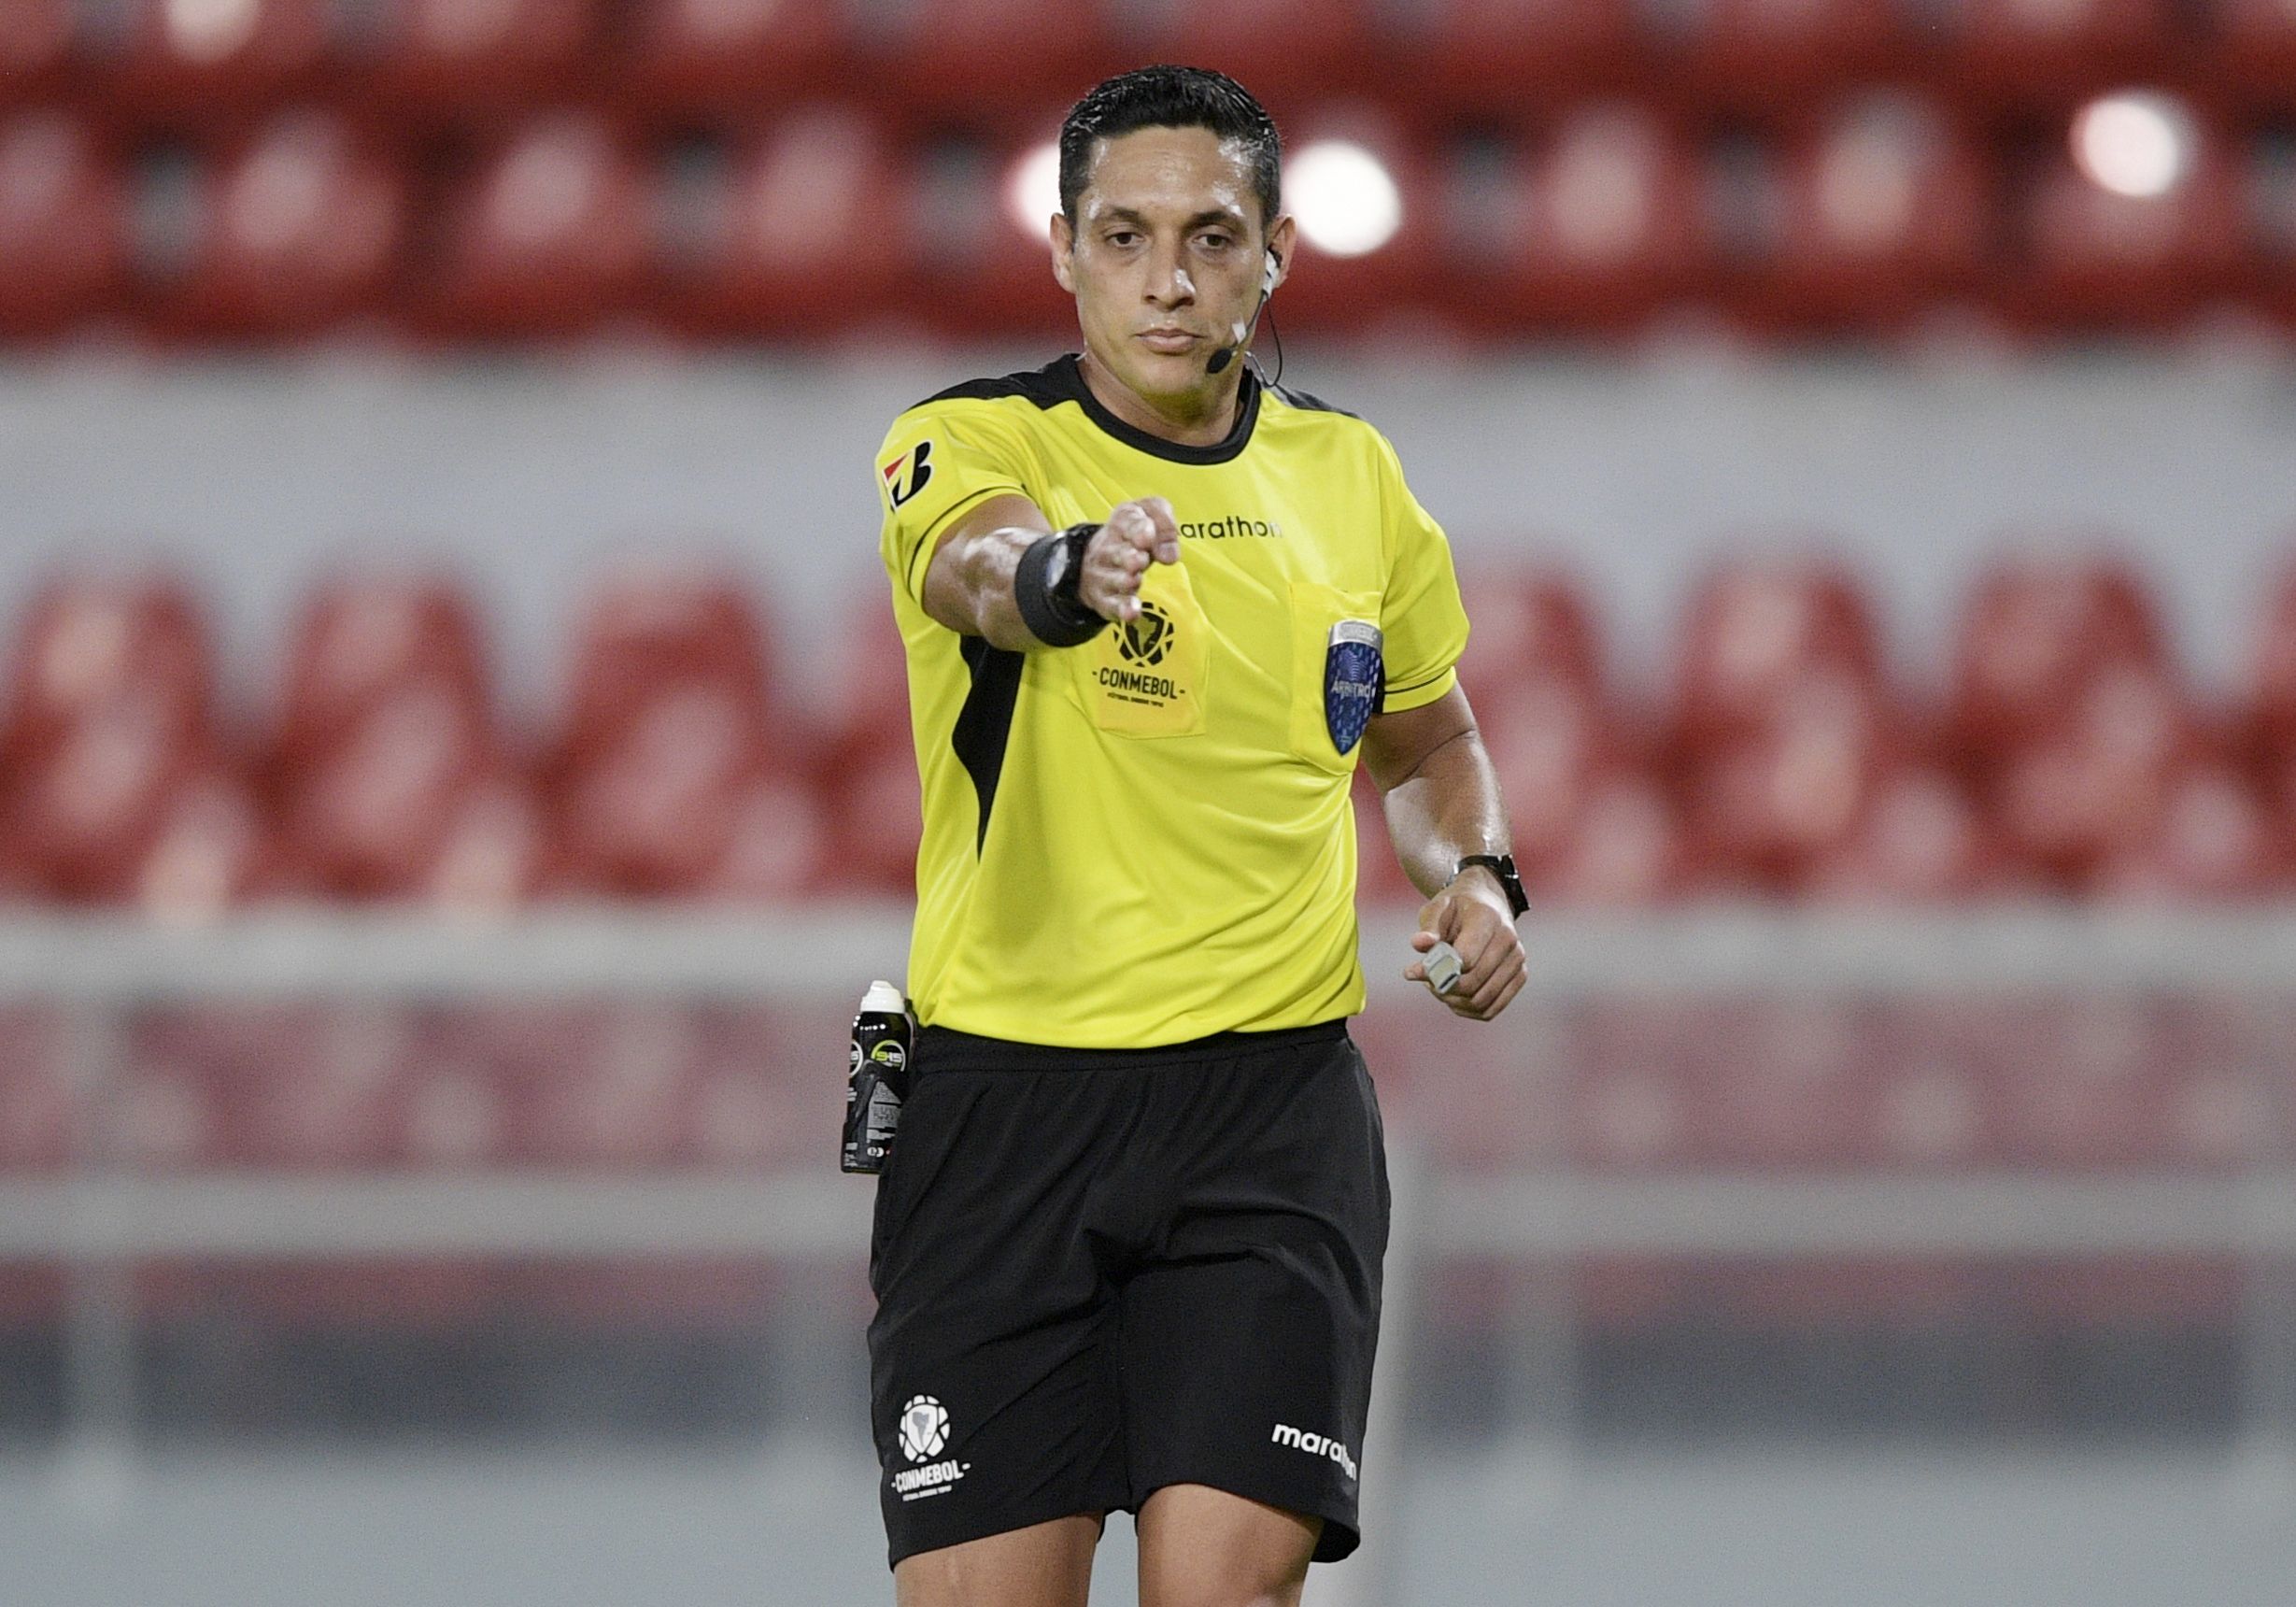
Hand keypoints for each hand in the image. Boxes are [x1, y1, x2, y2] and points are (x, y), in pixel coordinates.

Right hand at [1078, 497, 1181, 623]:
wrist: (1097, 558)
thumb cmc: (1134, 535)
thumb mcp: (1150, 515)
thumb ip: (1165, 525)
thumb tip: (1170, 556)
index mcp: (1122, 522)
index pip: (1129, 522)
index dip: (1139, 531)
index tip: (1147, 539)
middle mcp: (1110, 548)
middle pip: (1120, 553)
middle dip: (1130, 558)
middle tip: (1140, 560)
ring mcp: (1105, 575)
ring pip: (1117, 579)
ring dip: (1127, 581)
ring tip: (1135, 579)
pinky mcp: (1106, 600)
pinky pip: (1114, 606)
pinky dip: (1124, 609)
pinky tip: (1132, 612)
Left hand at [1403, 867, 1525, 1020]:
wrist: (1487, 904)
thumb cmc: (1458, 908)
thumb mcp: (1438, 907)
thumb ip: (1429, 926)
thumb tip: (1420, 943)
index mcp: (1488, 918)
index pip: (1465, 958)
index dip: (1437, 970)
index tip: (1413, 971)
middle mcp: (1508, 939)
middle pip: (1473, 982)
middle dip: (1442, 988)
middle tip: (1425, 981)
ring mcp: (1517, 960)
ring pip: (1481, 1001)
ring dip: (1453, 1001)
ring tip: (1437, 987)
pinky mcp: (1519, 976)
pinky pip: (1490, 1009)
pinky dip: (1467, 1009)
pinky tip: (1453, 997)